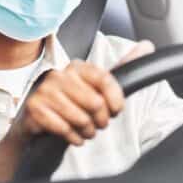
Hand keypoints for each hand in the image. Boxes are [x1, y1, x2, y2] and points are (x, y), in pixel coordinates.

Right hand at [0, 40, 152, 182]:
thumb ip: (122, 67)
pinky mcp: (34, 108)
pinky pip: (64, 128)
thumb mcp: (98, 88)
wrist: (40, 124)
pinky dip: (72, 137)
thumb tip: (147, 45)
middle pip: (95, 103)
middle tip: (96, 124)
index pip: (105, 80)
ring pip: (80, 118)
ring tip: (84, 130)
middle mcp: (59, 75)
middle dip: (100, 121)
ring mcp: (44, 91)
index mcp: (77, 67)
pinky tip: (72, 135)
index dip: (115, 100)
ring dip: (87, 131)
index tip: (116, 111)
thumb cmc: (73, 106)